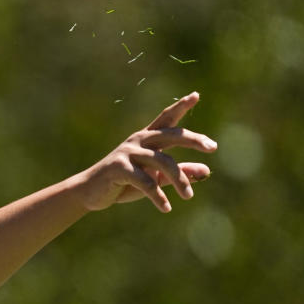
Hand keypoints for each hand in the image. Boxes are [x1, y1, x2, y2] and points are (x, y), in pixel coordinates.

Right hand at [76, 92, 216, 212]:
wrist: (91, 193)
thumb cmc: (125, 183)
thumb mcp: (156, 178)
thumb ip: (180, 173)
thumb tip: (207, 171)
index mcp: (147, 139)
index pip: (166, 119)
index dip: (180, 107)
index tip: (196, 95)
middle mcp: (139, 141)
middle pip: (170, 135)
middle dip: (192, 139)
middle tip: (212, 147)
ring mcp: (128, 152)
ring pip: (163, 162)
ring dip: (179, 180)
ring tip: (188, 197)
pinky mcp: (120, 167)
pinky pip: (145, 182)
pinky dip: (157, 196)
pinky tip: (166, 208)